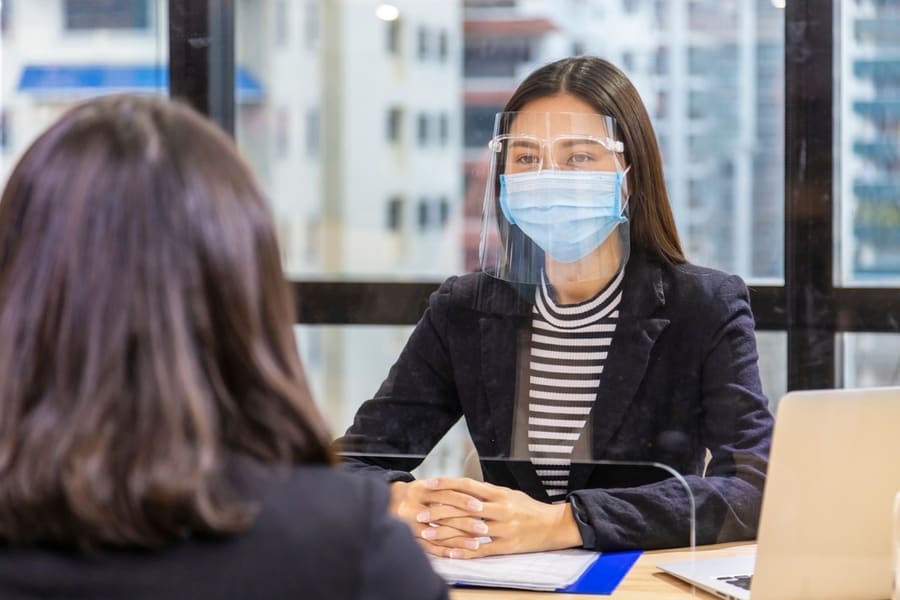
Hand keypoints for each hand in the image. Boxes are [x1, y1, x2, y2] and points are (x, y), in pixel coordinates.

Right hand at [389, 478, 484, 552]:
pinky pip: (427, 547)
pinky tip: (457, 554)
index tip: (481, 506)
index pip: (445, 494)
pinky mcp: (407, 538)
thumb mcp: (425, 485)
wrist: (385, 502)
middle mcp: (411, 506)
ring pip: (436, 533)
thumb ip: (446, 489)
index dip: (463, 500)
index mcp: (419, 489)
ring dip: (457, 540)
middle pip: (442, 515)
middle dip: (465, 523)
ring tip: (476, 544)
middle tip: (484, 528)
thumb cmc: (414, 494)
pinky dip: (443, 551)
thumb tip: (476, 495)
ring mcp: (408, 524)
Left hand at [419, 477, 583, 557]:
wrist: (554, 525)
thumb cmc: (530, 509)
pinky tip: (449, 553)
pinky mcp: (507, 546)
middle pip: (463, 508)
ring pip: (468, 529)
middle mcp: (500, 509)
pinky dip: (464, 552)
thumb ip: (488, 493)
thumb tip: (465, 489)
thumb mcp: (510, 494)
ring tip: (426, 534)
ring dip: (445, 532)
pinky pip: (481, 550)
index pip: (468, 485)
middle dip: (439, 510)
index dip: (447, 484)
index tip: (429, 484)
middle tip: (420, 513)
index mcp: (499, 493)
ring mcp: (503, 528)